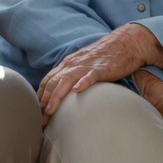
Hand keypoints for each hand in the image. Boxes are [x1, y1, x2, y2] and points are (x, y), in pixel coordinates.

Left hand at [37, 24, 162, 124]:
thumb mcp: (84, 65)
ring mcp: (87, 65)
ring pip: (67, 80)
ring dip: (57, 96)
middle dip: (44, 101)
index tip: (36, 112)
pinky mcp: (102, 68)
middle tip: (40, 120)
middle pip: (53, 82)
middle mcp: (73, 64)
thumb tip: (66, 94)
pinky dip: (83, 82)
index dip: (40, 96)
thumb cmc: (106, 57)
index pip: (48, 80)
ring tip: (50, 110)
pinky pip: (91, 75)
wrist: (125, 43)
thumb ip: (74, 76)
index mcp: (68, 64)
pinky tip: (77, 90)